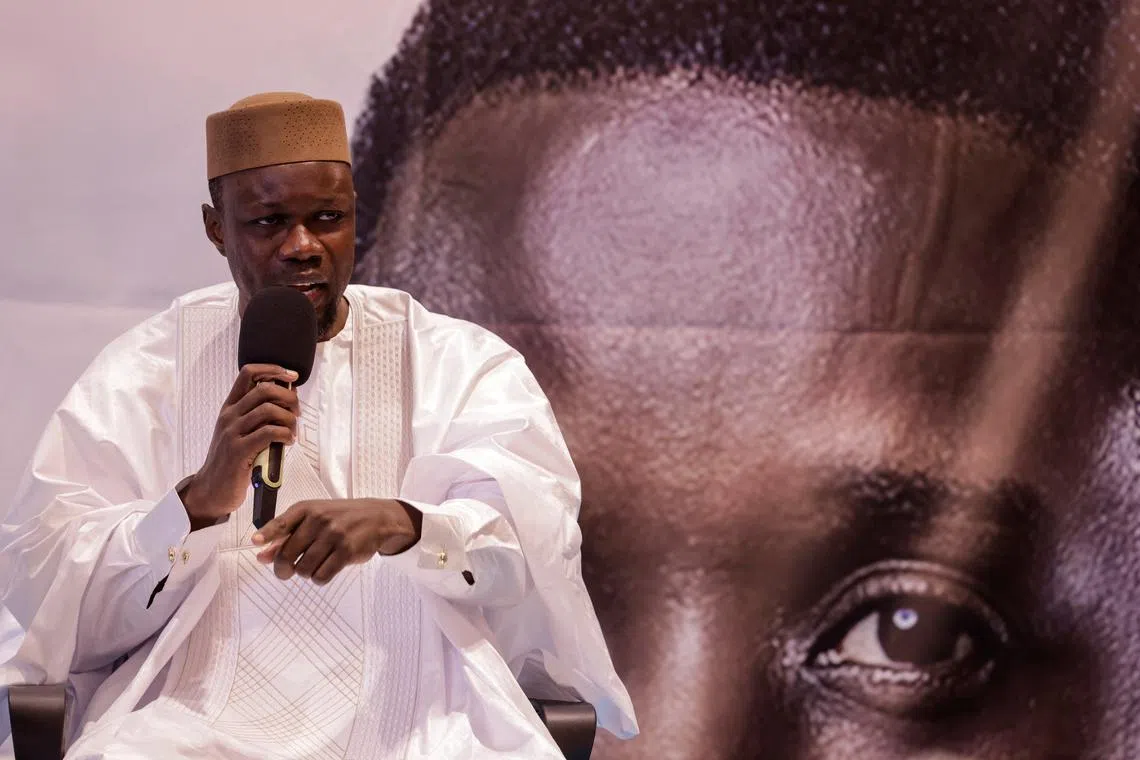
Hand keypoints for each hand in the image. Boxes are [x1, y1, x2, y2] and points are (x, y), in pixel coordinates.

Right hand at [179, 364, 299, 529]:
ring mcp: (232, 433)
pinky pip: (269, 433)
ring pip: (269, 410)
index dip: (273, 369)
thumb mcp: (240, 432)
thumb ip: (257, 416)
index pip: (248, 373)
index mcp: (230, 408)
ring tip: (292, 431)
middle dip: (288, 396)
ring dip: (289, 418)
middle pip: (264, 389)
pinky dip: (285, 435)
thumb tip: (287, 399)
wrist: (211, 489)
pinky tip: (288, 442)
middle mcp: (229, 416)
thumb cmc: (231, 461)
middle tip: (297, 411)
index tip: (291, 376)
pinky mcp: (239, 451)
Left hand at [251, 498, 422, 583]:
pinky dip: (318, 579)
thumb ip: (288, 536)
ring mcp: (333, 535)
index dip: (266, 534)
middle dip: (282, 569)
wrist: (377, 517)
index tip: (255, 543)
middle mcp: (319, 520)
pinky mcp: (346, 551)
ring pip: (303, 569)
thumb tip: (262, 555)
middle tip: (285, 572)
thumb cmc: (341, 518)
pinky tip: (323, 571)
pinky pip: (321, 576)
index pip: (281, 523)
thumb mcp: (314, 519)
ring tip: (313, 565)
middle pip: (287, 555)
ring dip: (304, 573)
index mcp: (307, 509)